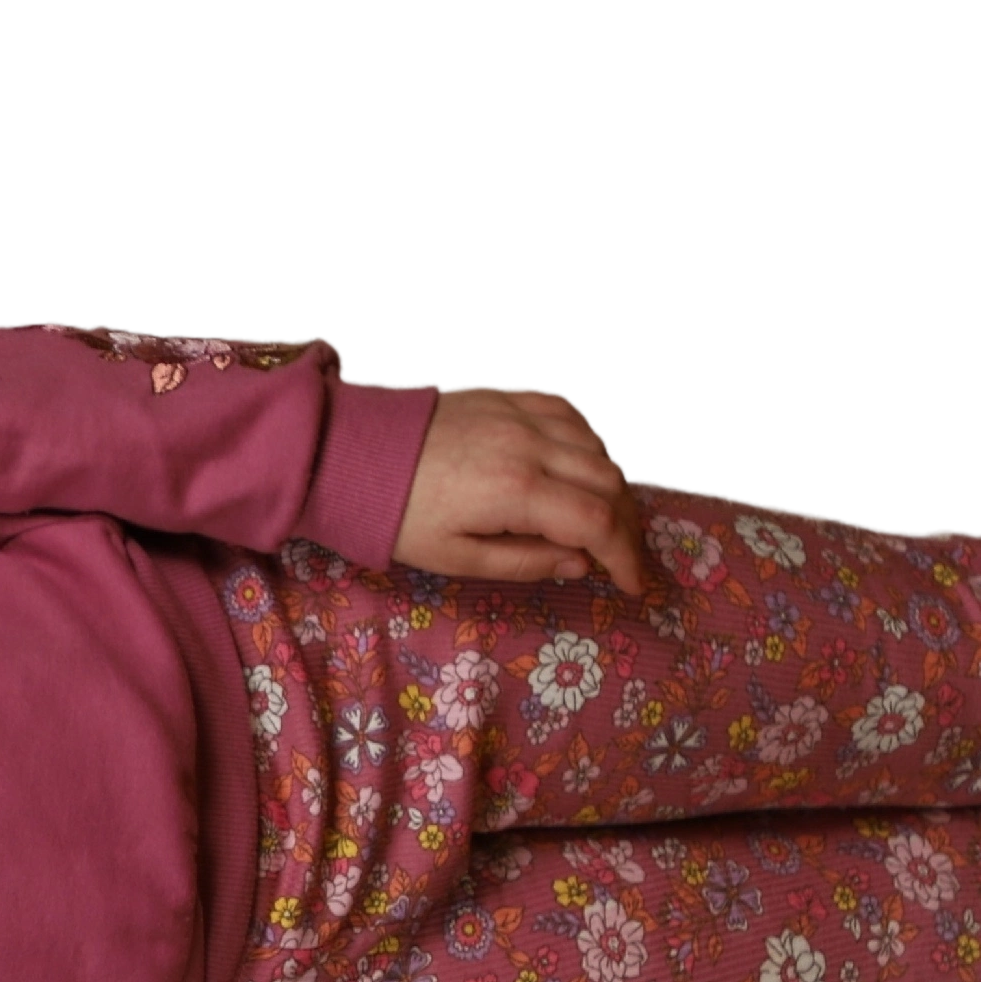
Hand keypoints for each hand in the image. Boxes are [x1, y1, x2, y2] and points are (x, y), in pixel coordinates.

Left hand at [392, 382, 653, 596]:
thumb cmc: (396, 514)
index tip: (633, 584)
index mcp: (516, 489)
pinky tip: (579, 467)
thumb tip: (580, 564)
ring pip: (597, 446)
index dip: (625, 557)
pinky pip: (569, 414)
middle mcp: (529, 444)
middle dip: (625, 525)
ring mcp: (519, 413)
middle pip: (609, 482)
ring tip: (603, 518)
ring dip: (610, 484)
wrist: (348, 452)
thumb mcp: (454, 557)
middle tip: (620, 556)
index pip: (598, 523)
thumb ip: (524, 562)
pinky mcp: (506, 396)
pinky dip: (587, 443)